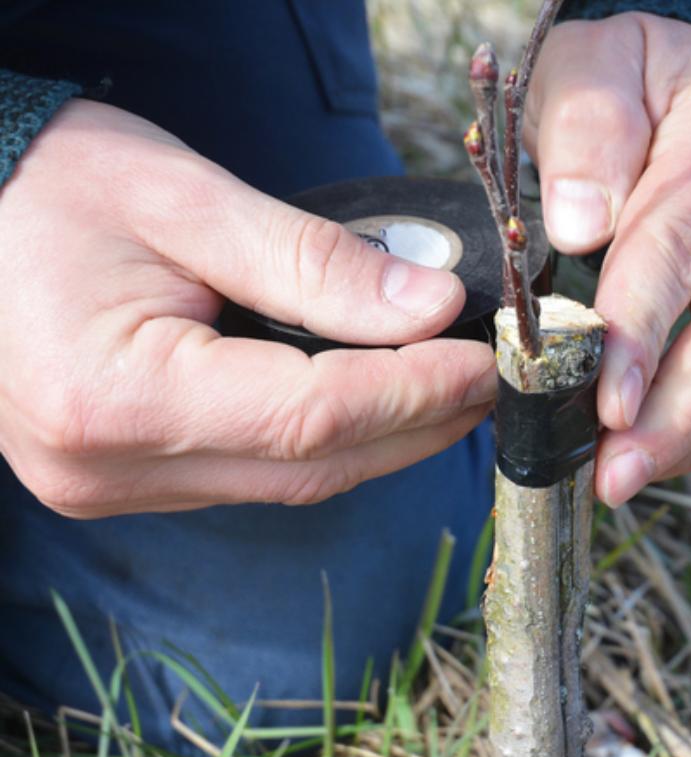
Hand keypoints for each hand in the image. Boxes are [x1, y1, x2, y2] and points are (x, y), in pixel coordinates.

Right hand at [0, 100, 494, 517]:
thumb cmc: (49, 185)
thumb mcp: (190, 202)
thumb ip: (316, 263)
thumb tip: (432, 307)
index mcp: (116, 396)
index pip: (313, 417)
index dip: (415, 391)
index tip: (485, 359)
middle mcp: (108, 467)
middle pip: (313, 467)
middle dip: (416, 424)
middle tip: (488, 379)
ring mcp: (110, 484)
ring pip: (292, 483)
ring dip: (381, 439)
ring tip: (448, 388)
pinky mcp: (124, 478)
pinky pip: (254, 475)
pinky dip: (325, 444)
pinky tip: (373, 402)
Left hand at [527, 13, 690, 505]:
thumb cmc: (640, 82)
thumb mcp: (597, 65)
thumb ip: (585, 127)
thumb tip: (581, 225)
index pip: (685, 243)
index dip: (643, 330)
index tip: (604, 401)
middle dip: (684, 413)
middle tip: (618, 474)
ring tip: (624, 478)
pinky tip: (659, 453)